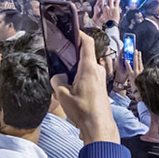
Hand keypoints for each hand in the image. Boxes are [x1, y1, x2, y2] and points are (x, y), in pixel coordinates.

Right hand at [56, 30, 119, 144]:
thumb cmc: (84, 112)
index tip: (72, 30)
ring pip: (87, 65)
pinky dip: (81, 75)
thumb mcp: (63, 95)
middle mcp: (98, 70)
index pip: (87, 43)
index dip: (79, 34)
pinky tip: (73, 86)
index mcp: (89, 68)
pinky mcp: (101, 86)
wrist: (99, 127)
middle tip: (62, 54)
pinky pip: (90, 74)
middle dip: (74, 53)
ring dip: (77, 67)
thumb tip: (58, 77)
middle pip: (86, 53)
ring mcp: (101, 78)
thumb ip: (57, 81)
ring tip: (65, 75)